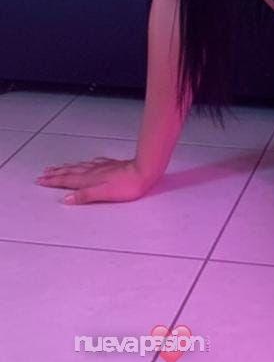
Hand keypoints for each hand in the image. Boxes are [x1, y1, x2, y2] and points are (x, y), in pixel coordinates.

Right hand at [35, 155, 155, 203]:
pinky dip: (85, 163)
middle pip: (71, 172)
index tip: (41, 180)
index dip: (54, 181)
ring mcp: (102, 167)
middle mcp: (93, 172)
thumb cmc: (127, 186)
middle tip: (44, 173)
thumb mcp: (104, 194)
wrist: (145, 171)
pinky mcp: (111, 165)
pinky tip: (87, 162)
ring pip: (80, 166)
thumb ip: (85, 196)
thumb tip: (66, 199)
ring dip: (67, 167)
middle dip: (56, 173)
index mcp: (90, 180)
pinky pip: (93, 163)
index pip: (67, 180)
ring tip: (58, 167)